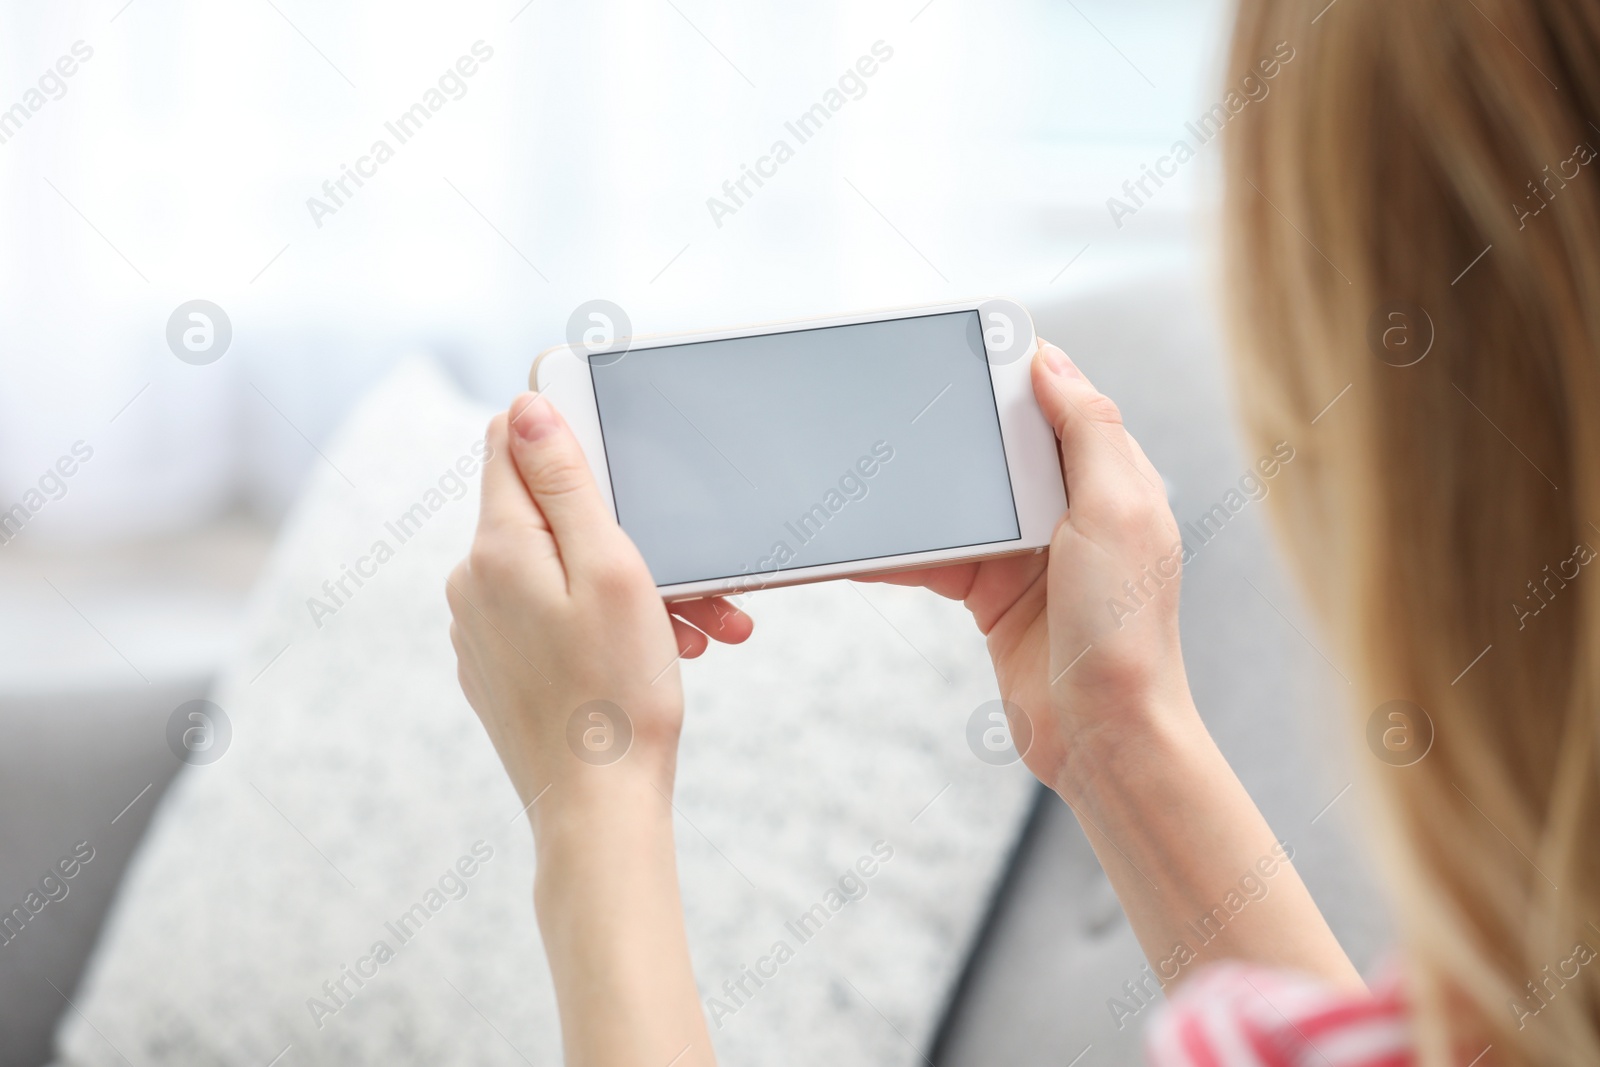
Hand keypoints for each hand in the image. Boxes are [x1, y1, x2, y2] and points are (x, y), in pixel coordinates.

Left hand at [446, 392, 752, 824]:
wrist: (599, 811)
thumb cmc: (619, 691)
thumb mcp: (610, 568)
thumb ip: (565, 482)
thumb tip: (524, 406)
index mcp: (496, 548)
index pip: (509, 442)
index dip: (567, 435)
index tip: (624, 460)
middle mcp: (473, 584)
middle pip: (550, 517)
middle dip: (630, 533)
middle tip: (700, 581)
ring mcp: (481, 631)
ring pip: (561, 573)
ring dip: (634, 588)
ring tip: (701, 630)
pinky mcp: (499, 670)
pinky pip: (553, 620)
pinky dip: (607, 625)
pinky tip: (662, 654)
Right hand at [861, 341, 1191, 797]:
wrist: (1103, 736)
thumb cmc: (1125, 630)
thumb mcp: (1117, 513)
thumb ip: (1087, 433)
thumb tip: (1049, 361)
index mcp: (1109, 477)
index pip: (1057, 399)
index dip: (1014, 365)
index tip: (964, 336)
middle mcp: (1069, 509)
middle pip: (997, 445)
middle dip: (950, 424)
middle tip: (897, 397)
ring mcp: (1026, 553)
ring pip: (958, 499)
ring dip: (917, 490)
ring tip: (868, 468)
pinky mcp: (991, 595)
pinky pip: (934, 557)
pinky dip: (899, 551)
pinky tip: (861, 544)